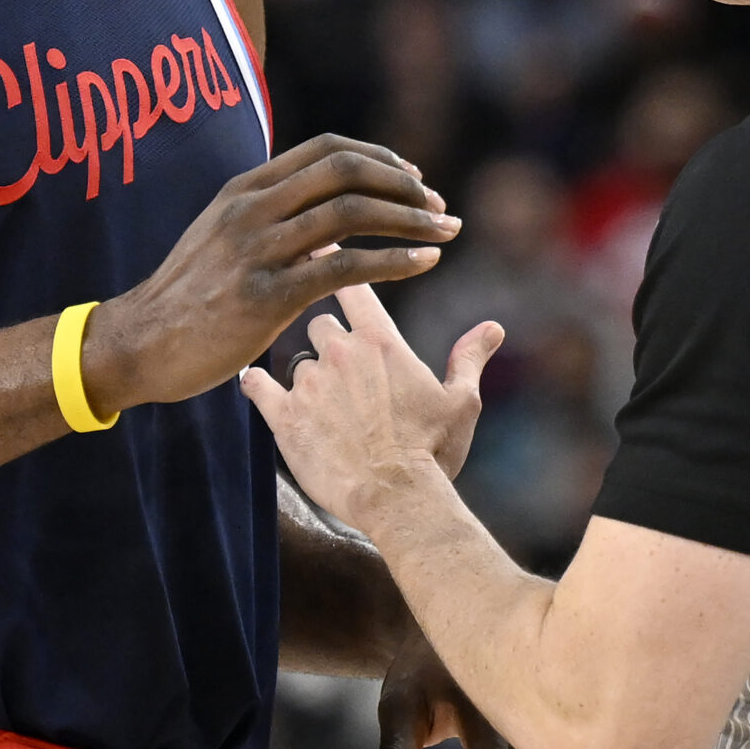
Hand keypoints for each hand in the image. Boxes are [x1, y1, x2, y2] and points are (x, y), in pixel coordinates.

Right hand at [84, 136, 459, 413]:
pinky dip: (394, 260)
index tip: (412, 178)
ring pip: (352, 212)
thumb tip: (326, 221)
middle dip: (404, 185)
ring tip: (447, 231)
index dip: (378, 157)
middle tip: (440, 206)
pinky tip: (425, 264)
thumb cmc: (187, 299)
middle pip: (346, 170)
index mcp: (245, 189)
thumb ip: (270, 220)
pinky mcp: (266, 295)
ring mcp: (257, 249)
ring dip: (411, 218)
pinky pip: (345, 267)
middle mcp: (252, 208)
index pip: (326, 149)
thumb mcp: (222, 240)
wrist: (137, 345)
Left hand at [241, 285, 501, 527]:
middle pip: (318, 321)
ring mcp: (309, 383)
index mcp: (381, 341)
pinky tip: (258, 388)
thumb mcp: (461, 402)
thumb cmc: (433, 451)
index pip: (352, 285)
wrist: (397, 498)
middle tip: (344, 372)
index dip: (335, 264)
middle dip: (329, 340)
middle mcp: (340, 352)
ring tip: (325, 408)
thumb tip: (492, 327)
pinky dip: (257, 386)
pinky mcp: (284, 416)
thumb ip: (469, 358)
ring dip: (307, 376)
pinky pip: (257, 386)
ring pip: (296, 361)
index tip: (321, 250)